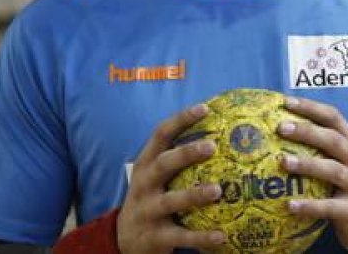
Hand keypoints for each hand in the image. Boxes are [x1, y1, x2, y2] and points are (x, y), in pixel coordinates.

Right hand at [116, 103, 226, 253]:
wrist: (124, 239)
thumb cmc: (152, 198)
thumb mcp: (155, 176)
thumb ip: (179, 159)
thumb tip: (223, 135)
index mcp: (146, 164)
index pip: (161, 134)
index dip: (181, 120)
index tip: (205, 108)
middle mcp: (144, 184)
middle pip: (162, 164)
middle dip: (185, 153)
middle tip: (212, 146)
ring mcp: (147, 210)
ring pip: (170, 201)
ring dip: (193, 194)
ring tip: (217, 190)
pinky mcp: (155, 237)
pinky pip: (181, 237)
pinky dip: (201, 237)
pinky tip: (222, 236)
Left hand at [278, 96, 347, 253]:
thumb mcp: (343, 163)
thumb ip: (321, 149)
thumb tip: (278, 132)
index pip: (334, 118)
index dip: (311, 108)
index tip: (285, 102)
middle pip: (333, 140)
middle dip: (307, 131)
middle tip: (281, 127)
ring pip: (333, 170)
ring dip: (307, 164)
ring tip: (282, 161)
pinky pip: (330, 207)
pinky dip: (310, 206)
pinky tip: (290, 205)